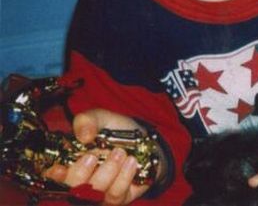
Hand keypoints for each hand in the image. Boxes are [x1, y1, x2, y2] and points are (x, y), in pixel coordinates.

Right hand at [46, 109, 160, 204]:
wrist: (146, 140)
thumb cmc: (117, 131)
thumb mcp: (101, 118)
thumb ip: (87, 121)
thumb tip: (84, 135)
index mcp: (69, 165)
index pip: (53, 178)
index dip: (53, 177)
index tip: (58, 169)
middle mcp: (82, 183)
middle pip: (72, 191)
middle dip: (80, 174)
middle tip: (93, 156)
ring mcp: (99, 194)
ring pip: (96, 194)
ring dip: (108, 172)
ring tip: (119, 152)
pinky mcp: (118, 198)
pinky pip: (116, 195)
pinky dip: (124, 177)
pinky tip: (131, 161)